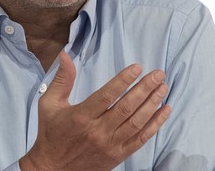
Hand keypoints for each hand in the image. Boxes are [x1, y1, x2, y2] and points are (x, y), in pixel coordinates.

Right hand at [20, 51, 170, 170]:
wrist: (53, 168)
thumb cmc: (51, 133)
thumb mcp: (49, 103)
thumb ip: (61, 79)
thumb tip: (65, 55)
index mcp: (81, 117)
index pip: (107, 95)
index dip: (123, 80)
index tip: (137, 68)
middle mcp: (98, 131)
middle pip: (126, 107)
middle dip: (145, 89)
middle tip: (158, 74)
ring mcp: (110, 145)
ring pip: (137, 122)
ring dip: (152, 104)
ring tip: (163, 88)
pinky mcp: (118, 155)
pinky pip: (141, 139)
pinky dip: (155, 124)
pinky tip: (164, 111)